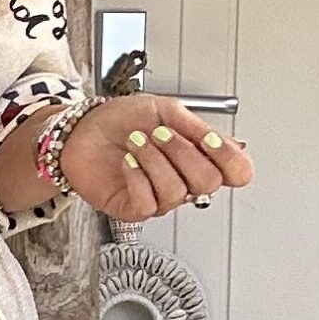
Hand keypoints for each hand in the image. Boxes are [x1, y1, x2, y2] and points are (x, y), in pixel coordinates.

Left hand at [58, 96, 253, 219]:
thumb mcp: (166, 110)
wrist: (81, 129)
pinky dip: (137, 176)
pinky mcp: (133, 209)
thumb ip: (199, 128)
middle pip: (208, 183)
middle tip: (160, 133)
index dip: (230, 159)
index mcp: (198, 156)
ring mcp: (159, 197)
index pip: (237, 172)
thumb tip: (235, 144)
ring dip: (154, 160)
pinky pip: (148, 203)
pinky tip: (128, 161)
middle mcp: (183, 180)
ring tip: (137, 143)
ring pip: (177, 192)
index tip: (209, 139)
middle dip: (182, 152)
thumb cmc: (120, 120)